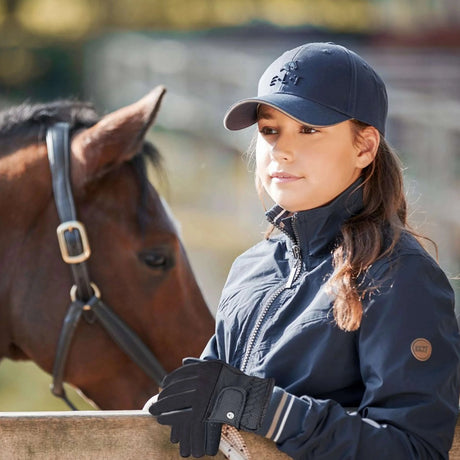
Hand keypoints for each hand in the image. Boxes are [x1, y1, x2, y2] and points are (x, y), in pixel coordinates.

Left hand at [149, 359, 273, 457]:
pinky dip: (169, 418)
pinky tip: (163, 420)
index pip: (181, 374)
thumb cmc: (236, 385)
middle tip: (154, 405)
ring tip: (155, 414)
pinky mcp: (203, 411)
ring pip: (175, 403)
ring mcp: (202, 395)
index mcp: (205, 368)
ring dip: (162, 409)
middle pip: (175, 389)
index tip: (163, 386)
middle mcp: (202, 380)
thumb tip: (184, 361)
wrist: (252, 401)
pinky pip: (181, 416)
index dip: (170, 381)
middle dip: (162, 398)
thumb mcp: (219, 368)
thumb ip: (201, 365)